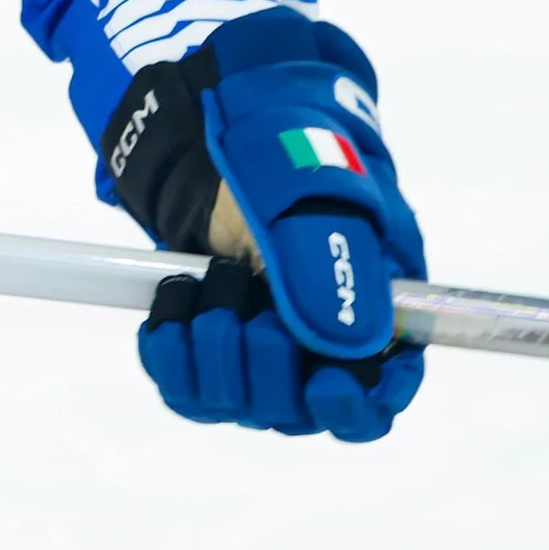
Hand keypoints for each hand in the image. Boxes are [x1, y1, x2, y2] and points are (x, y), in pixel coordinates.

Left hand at [102, 8, 425, 440]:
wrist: (216, 138)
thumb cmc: (286, 156)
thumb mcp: (313, 194)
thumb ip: (334, 265)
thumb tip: (350, 349)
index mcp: (374, 314)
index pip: (379, 400)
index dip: (355, 408)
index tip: (323, 385)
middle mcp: (320, 347)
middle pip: (300, 411)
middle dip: (263, 353)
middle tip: (244, 284)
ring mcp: (263, 353)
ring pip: (240, 404)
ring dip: (213, 343)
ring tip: (210, 275)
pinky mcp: (210, 350)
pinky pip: (187, 391)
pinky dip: (168, 351)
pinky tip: (171, 300)